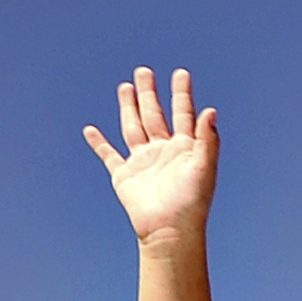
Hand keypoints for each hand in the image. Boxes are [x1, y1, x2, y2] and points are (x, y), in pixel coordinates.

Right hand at [83, 66, 219, 245]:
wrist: (169, 229)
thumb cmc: (192, 201)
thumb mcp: (204, 167)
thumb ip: (207, 139)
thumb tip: (211, 110)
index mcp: (184, 148)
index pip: (182, 113)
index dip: (182, 93)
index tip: (181, 73)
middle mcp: (163, 151)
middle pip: (154, 114)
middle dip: (149, 93)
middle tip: (144, 71)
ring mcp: (142, 162)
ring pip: (133, 127)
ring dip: (129, 107)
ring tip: (125, 87)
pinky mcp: (124, 175)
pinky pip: (109, 155)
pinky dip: (99, 143)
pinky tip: (90, 130)